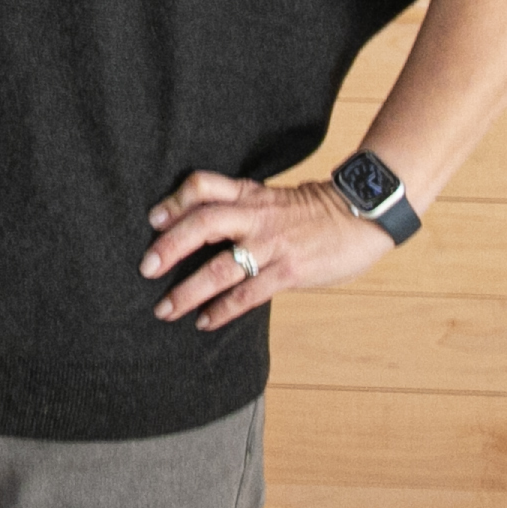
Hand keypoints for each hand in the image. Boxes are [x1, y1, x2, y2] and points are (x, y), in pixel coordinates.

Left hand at [143, 171, 395, 329]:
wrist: (360, 216)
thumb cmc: (310, 212)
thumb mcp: (269, 197)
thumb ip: (236, 206)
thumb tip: (194, 225)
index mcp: (248, 194)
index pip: (202, 186)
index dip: (175, 200)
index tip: (153, 219)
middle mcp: (255, 216)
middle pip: (203, 223)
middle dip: (170, 246)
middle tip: (146, 268)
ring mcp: (272, 244)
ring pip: (222, 267)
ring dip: (189, 291)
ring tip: (165, 309)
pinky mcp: (290, 272)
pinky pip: (249, 293)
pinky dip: (223, 309)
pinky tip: (205, 321)